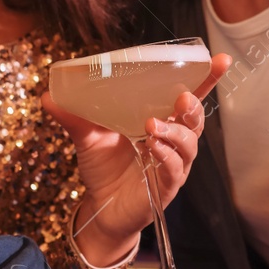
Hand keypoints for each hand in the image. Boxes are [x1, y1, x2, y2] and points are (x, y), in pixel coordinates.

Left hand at [41, 53, 229, 264]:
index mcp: (160, 120)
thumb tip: (48, 95)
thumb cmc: (102, 168)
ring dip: (176, 132)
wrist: (99, 209)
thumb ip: (73, 117)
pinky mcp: (165, 188)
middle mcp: (172, 141)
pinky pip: (174, 170)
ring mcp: (172, 165)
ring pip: (188, 145)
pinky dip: (167, 157)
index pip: (188, 97)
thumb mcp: (86, 137)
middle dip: (193, 105)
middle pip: (194, 119)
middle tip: (181, 96)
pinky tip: (153, 147)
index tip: (220, 60)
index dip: (206, 79)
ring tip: (153, 126)